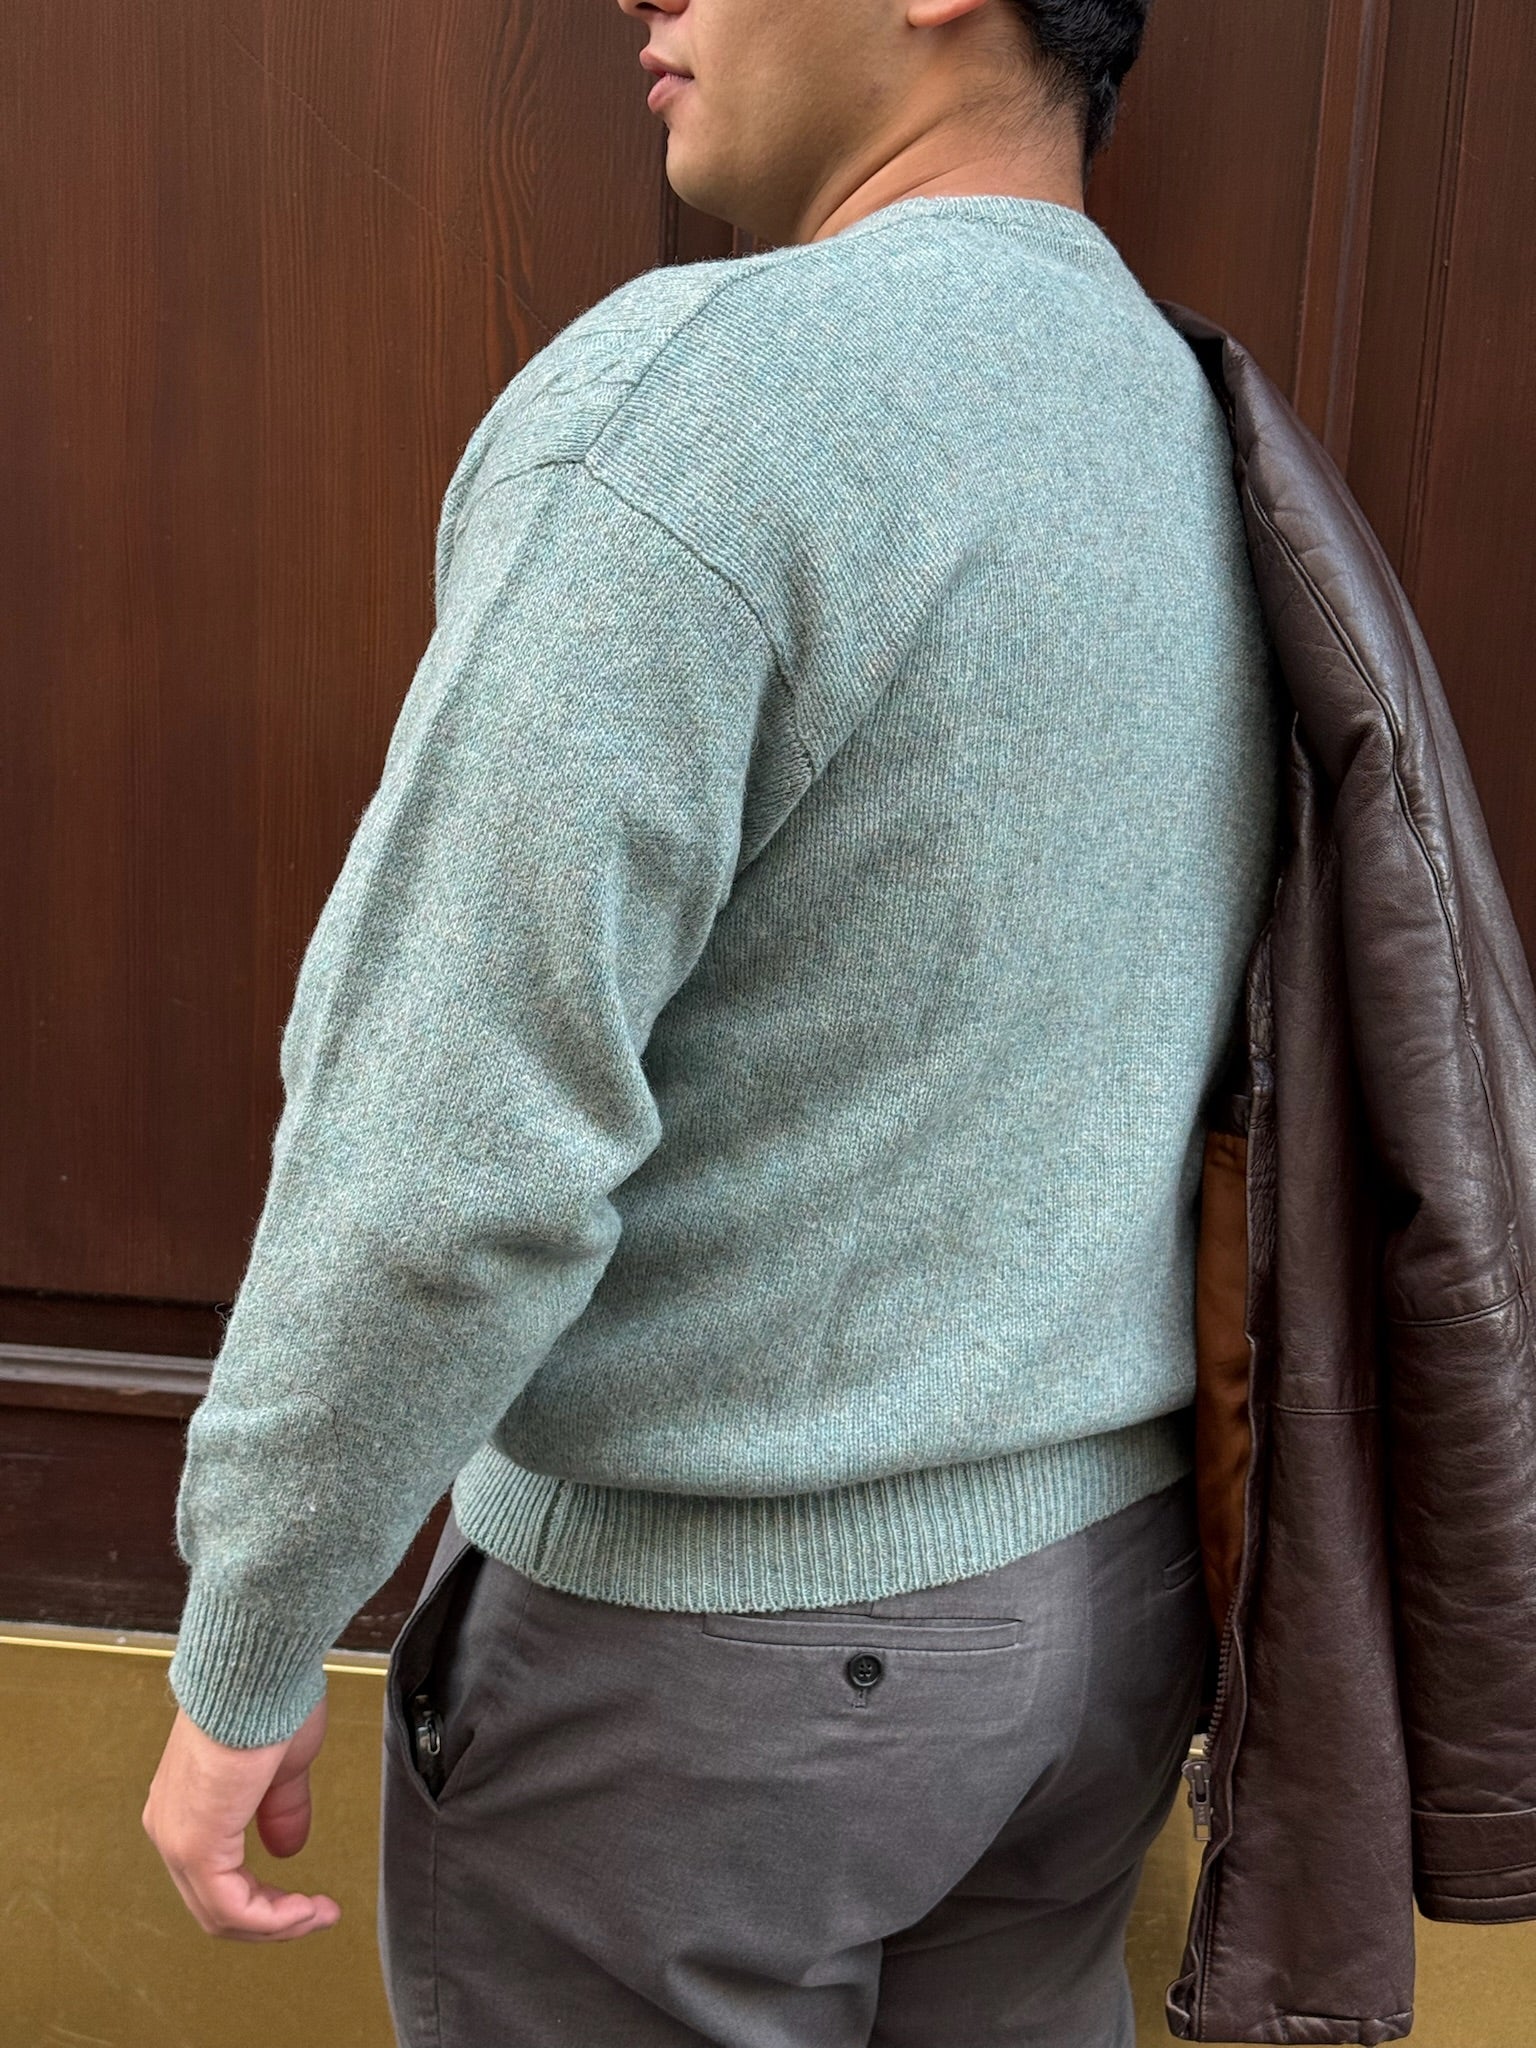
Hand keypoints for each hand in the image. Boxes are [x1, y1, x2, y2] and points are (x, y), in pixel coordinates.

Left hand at [142, 1692, 341, 1939]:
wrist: (255, 1668)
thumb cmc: (267, 1694)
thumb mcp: (282, 1765)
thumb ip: (281, 1809)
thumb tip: (287, 1846)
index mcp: (188, 1804)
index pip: (217, 1877)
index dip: (267, 1898)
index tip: (309, 1900)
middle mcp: (172, 1824)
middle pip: (216, 1903)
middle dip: (273, 1918)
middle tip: (316, 1914)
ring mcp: (178, 1837)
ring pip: (220, 1912)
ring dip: (277, 1923)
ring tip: (316, 1914)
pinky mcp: (195, 1844)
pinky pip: (230, 1906)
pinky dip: (272, 1918)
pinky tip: (303, 1909)